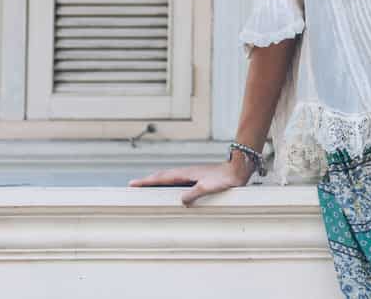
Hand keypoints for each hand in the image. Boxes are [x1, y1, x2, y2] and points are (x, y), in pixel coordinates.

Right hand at [128, 157, 254, 206]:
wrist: (238, 170)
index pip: (161, 178)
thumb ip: (194, 194)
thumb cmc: (225, 178)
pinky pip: (178, 181)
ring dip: (157, 181)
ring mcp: (191, 174)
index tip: (132, 184)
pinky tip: (171, 188)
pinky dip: (168, 183)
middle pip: (162, 176)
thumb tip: (180, 201)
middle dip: (148, 181)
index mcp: (185, 174)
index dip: (146, 181)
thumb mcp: (208, 187)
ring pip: (170, 178)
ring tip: (147, 186)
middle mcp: (186, 173)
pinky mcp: (198, 177)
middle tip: (134, 185)